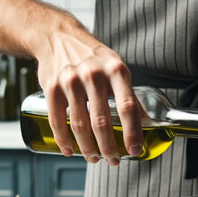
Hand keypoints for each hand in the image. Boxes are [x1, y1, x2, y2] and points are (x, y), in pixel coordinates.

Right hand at [35, 27, 142, 164]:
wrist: (57, 36)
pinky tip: (70, 150)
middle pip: (102, 122)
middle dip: (109, 148)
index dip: (132, 133)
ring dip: (88, 148)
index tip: (135, 150)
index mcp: (115, 70)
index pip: (128, 107)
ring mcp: (70, 81)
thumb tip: (146, 124)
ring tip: (94, 158)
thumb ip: (128, 94)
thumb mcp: (116, 68)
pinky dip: (64, 140)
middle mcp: (93, 74)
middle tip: (113, 160)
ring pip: (80, 125)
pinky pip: (57, 120)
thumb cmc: (92, 56)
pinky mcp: (51, 87)